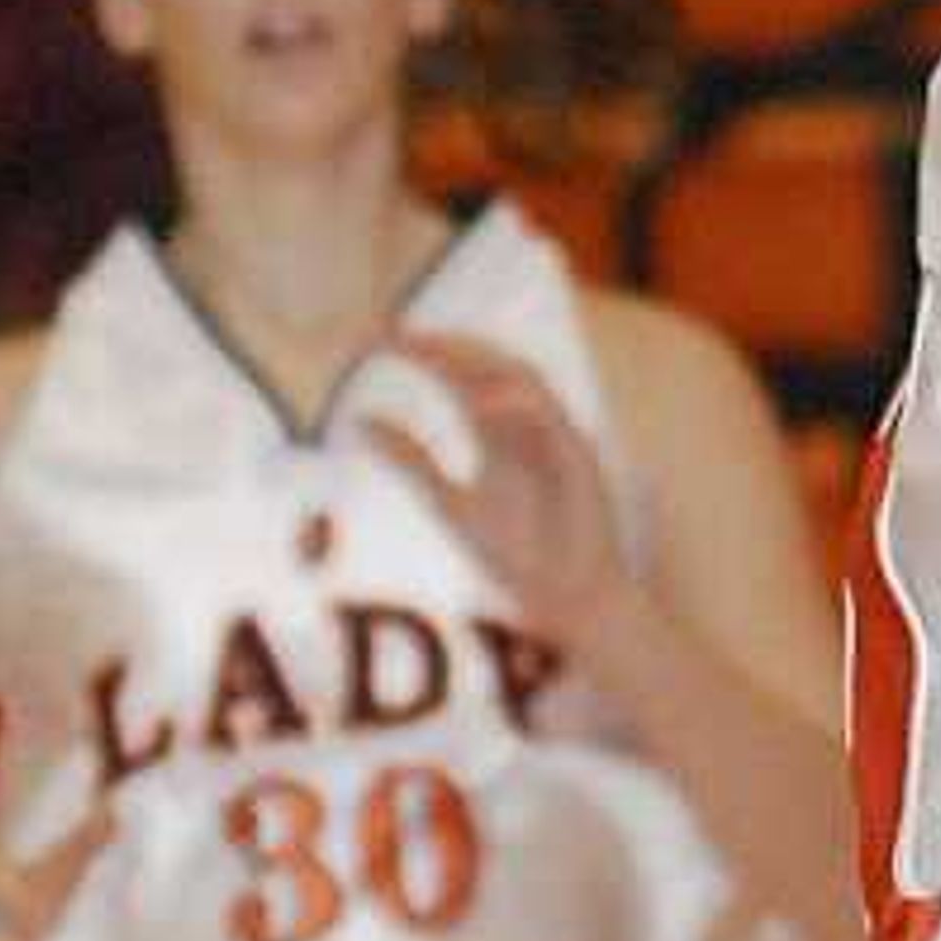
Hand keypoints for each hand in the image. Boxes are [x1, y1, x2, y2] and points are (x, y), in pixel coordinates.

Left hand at [364, 331, 625, 651]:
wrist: (567, 604)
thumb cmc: (517, 558)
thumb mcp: (447, 504)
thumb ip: (411, 463)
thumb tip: (359, 422)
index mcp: (499, 434)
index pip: (461, 376)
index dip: (422, 353)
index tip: (372, 341)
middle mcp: (529, 427)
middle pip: (492, 364)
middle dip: (445, 344)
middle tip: (394, 335)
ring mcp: (558, 439)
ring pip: (525, 378)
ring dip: (479, 361)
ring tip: (430, 354)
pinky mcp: (581, 461)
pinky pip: (550, 418)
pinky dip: (515, 404)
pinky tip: (476, 405)